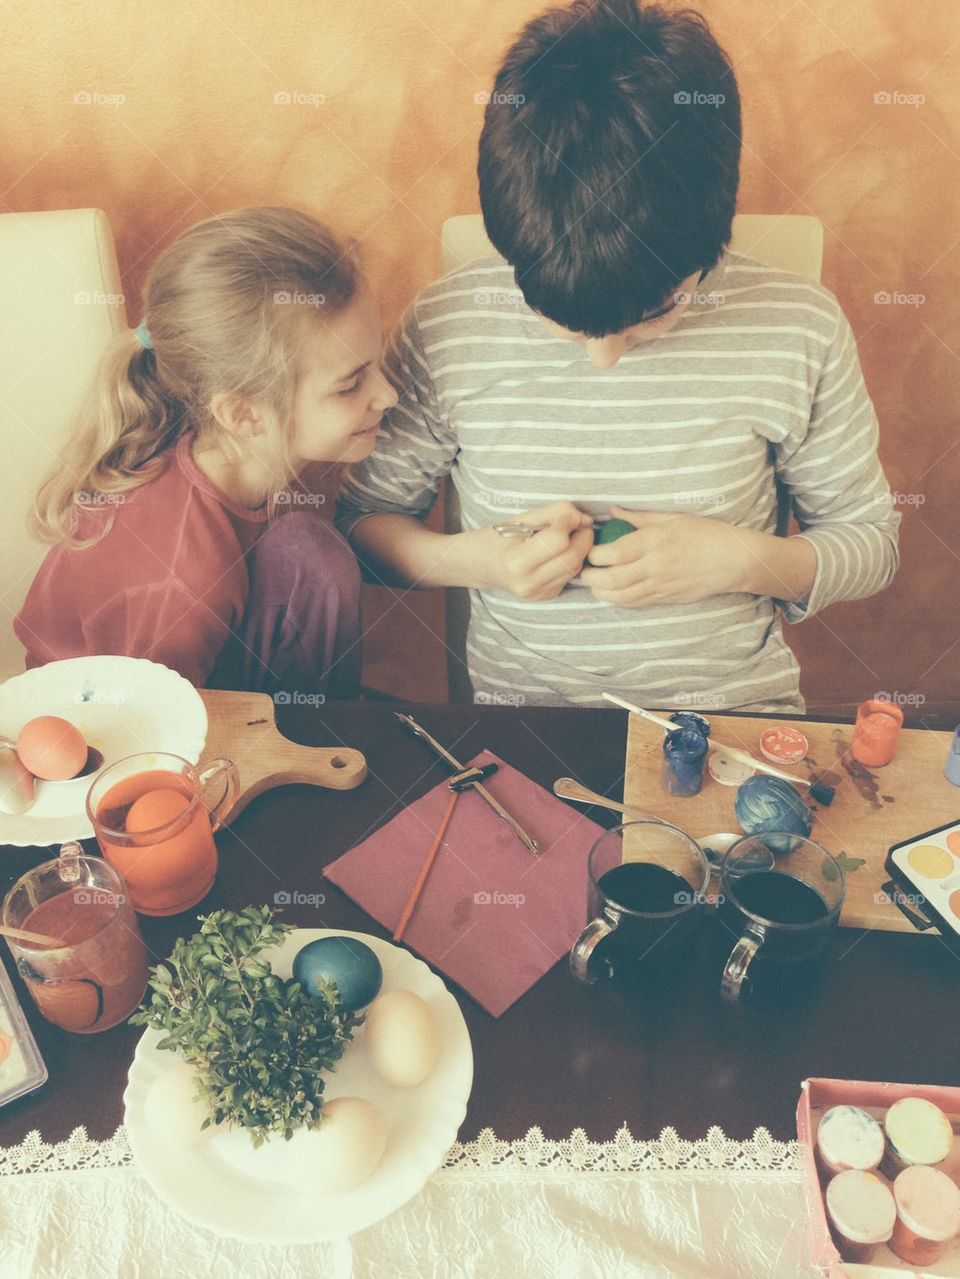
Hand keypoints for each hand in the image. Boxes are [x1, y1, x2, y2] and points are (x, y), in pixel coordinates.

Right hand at [483, 501, 594, 600]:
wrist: (483, 566)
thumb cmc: (499, 538)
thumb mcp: (520, 519)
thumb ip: (554, 513)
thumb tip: (586, 520)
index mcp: (517, 562)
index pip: (558, 540)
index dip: (568, 522)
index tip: (566, 514)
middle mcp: (529, 583)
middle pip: (572, 556)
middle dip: (582, 536)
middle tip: (578, 524)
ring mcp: (539, 593)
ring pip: (575, 567)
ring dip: (579, 548)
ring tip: (567, 537)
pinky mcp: (547, 596)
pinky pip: (569, 575)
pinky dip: (570, 561)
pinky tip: (558, 554)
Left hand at [578, 506, 752, 606]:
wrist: (733, 560)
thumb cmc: (704, 533)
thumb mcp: (672, 518)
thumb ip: (639, 517)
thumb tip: (612, 510)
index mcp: (654, 542)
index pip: (614, 554)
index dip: (594, 555)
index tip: (588, 550)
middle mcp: (654, 566)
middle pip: (612, 579)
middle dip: (591, 577)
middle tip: (582, 570)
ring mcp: (660, 585)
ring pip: (620, 596)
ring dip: (601, 592)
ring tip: (593, 583)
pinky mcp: (665, 598)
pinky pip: (635, 603)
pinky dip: (618, 600)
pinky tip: (611, 593)